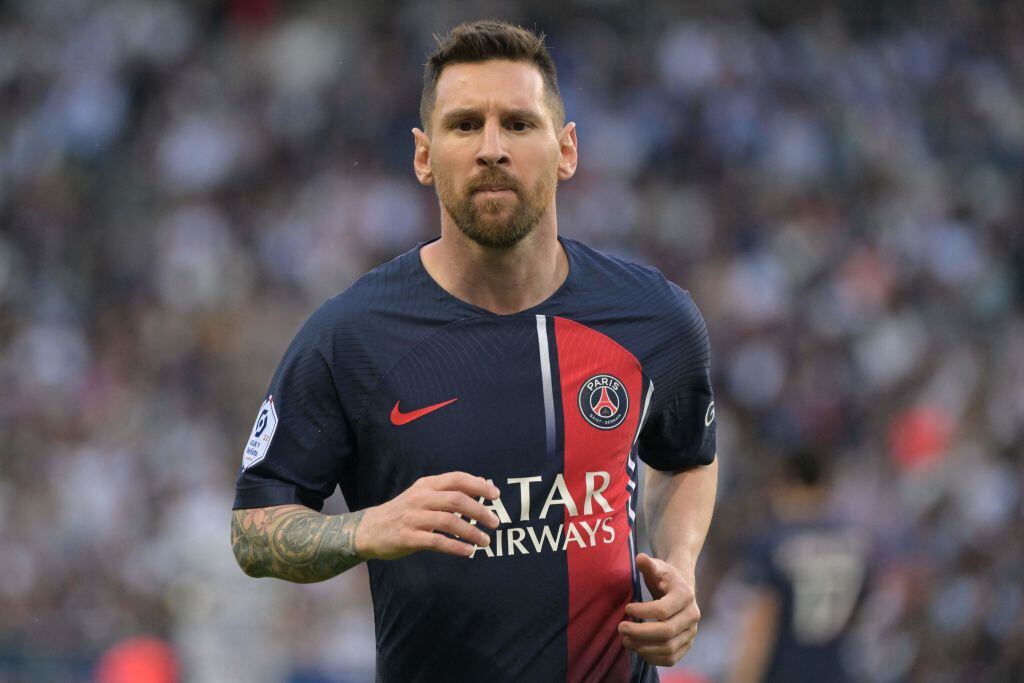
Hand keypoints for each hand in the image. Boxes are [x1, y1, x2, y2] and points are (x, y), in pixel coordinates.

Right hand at [354, 472, 500, 559]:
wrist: (369, 529)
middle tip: (495, 522)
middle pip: (456, 499)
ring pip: (449, 521)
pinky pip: (437, 541)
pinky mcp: (408, 538)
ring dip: (471, 532)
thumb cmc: (403, 511)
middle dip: (479, 511)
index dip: (478, 485)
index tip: (495, 495)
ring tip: (485, 541)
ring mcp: (413, 518)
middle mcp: (420, 498)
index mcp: (426, 485)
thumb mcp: (423, 494)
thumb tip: (482, 482)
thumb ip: (449, 489)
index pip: (456, 479)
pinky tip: (468, 551)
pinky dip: (456, 546)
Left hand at [618, 553, 699, 666]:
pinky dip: (653, 658)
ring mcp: (691, 632)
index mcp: (685, 595)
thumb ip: (648, 564)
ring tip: (626, 640)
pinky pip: (671, 658)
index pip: (663, 610)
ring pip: (668, 648)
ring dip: (644, 647)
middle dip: (640, 633)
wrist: (681, 588)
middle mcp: (692, 616)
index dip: (642, 612)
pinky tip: (637, 650)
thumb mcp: (657, 567)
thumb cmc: (665, 577)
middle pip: (666, 632)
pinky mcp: (687, 644)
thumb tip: (640, 558)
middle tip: (621, 628)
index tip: (626, 609)